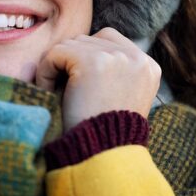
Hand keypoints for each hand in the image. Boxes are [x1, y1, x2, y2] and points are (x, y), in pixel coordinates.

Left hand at [35, 27, 160, 132]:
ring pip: (72, 44)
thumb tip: (82, 47)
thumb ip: (115, 73)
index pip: (110, 42)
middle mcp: (138, 58)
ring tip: (57, 92)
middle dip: (72, 62)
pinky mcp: (93, 61)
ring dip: (59, 66)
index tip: (78, 85)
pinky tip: (49, 91)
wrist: (103, 154)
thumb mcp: (122, 100)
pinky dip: (46, 71)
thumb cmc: (105, 134)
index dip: (87, 59)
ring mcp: (117, 57)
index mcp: (149, 67)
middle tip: (62, 89)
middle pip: (89, 40)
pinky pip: (56, 52)